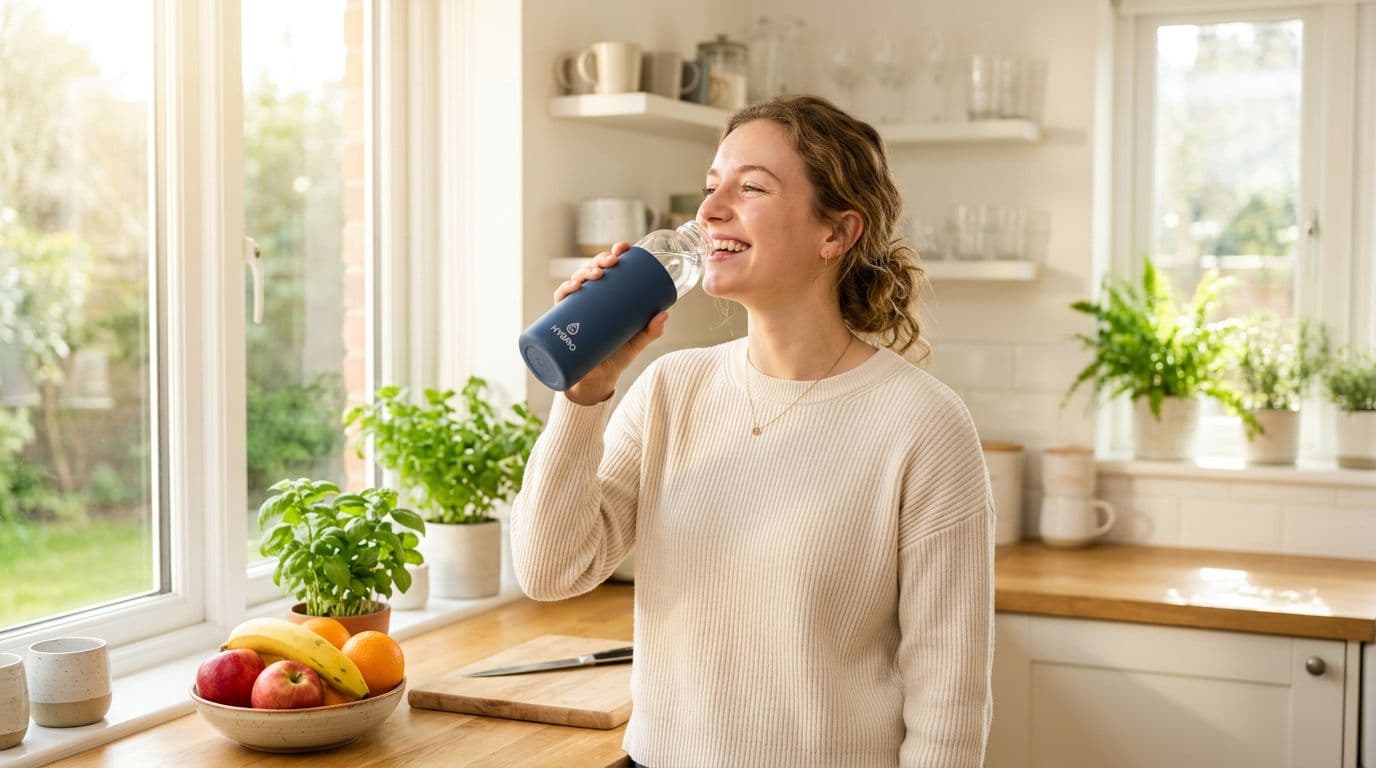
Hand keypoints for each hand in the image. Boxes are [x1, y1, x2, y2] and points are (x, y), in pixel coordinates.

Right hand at [554, 242, 668, 405]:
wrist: (597, 381)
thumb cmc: (617, 357)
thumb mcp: (637, 342)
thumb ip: (651, 331)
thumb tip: (663, 315)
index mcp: (609, 297)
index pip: (610, 269)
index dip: (615, 253)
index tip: (623, 247)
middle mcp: (591, 299)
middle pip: (593, 270)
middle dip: (600, 260)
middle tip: (611, 262)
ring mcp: (577, 309)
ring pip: (576, 281)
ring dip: (584, 271)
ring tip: (596, 275)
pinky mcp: (564, 322)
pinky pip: (561, 302)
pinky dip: (564, 292)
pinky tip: (571, 288)